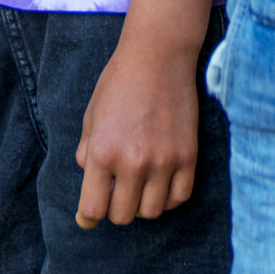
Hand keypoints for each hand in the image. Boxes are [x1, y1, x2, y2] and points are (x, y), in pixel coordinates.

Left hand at [74, 23, 200, 226]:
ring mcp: (163, 161)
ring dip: (142, 205)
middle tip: (116, 194)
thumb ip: (87, 153)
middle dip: (115, 210)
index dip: (89, 217)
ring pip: (152, 211)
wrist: (158, 55)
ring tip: (139, 187)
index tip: (89, 218)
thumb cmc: (119, 82)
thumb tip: (92, 183)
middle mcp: (132, 161)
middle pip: (123, 216)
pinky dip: (169, 198)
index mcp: (102, 151)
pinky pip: (179, 197)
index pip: (93, 208)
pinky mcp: (188, 156)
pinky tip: (161, 184)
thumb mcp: (91, 116)